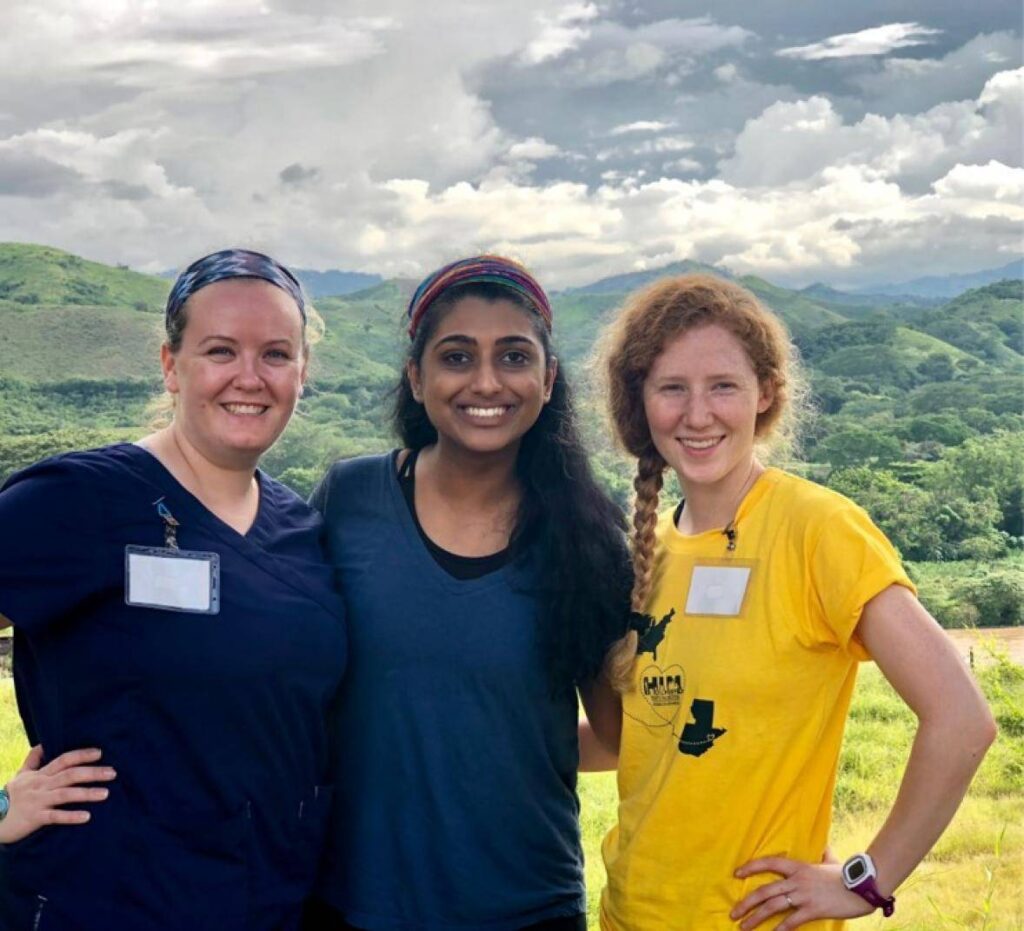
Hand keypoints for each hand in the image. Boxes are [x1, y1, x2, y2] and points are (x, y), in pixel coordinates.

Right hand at [0, 746, 115, 843]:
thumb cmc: (10, 797)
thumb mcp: (20, 776)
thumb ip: (33, 760)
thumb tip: (42, 743)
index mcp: (40, 775)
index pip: (63, 760)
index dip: (81, 755)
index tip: (100, 753)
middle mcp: (41, 785)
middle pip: (69, 775)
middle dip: (92, 773)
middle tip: (113, 773)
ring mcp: (38, 801)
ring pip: (65, 794)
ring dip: (86, 793)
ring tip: (106, 793)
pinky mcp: (34, 818)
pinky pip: (55, 816)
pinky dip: (70, 816)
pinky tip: (87, 816)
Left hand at [730, 857, 872, 929]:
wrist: (862, 886)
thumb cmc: (846, 874)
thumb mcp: (832, 860)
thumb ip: (824, 854)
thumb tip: (825, 846)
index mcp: (798, 866)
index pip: (769, 863)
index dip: (751, 867)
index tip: (736, 873)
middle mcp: (797, 880)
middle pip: (765, 890)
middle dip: (746, 902)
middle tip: (733, 912)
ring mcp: (804, 895)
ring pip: (772, 906)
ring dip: (755, 918)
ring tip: (743, 926)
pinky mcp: (813, 910)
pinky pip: (791, 921)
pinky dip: (780, 929)